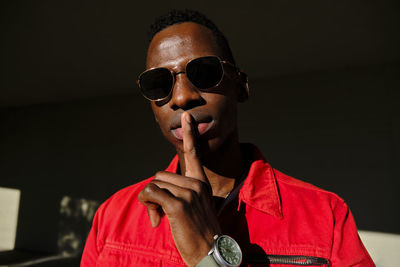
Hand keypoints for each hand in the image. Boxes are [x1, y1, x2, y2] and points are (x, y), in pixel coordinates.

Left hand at [138, 112, 220, 266]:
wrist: (209, 252)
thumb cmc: (198, 232)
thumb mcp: (194, 207)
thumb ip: (181, 193)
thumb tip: (156, 191)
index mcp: (201, 183)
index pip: (194, 154)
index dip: (190, 135)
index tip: (186, 116)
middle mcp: (197, 184)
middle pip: (160, 176)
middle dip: (155, 193)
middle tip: (159, 211)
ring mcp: (189, 194)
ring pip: (154, 185)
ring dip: (150, 202)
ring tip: (160, 217)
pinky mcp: (179, 205)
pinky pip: (150, 194)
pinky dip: (147, 205)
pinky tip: (156, 220)